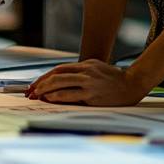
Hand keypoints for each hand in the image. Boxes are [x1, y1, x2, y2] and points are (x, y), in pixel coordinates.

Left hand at [27, 59, 146, 106]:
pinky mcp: (93, 95)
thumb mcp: (95, 68)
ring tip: (37, 96)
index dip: (44, 77)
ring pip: (61, 84)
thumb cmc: (113, 78)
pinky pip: (71, 95)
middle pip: (57, 75)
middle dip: (40, 84)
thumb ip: (80, 71)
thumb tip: (60, 79)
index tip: (34, 84)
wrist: (133, 84)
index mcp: (85, 65)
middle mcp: (85, 72)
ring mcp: (89, 83)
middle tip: (30, 91)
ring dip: (46, 90)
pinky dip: (58, 96)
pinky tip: (50, 99)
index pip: (58, 69)